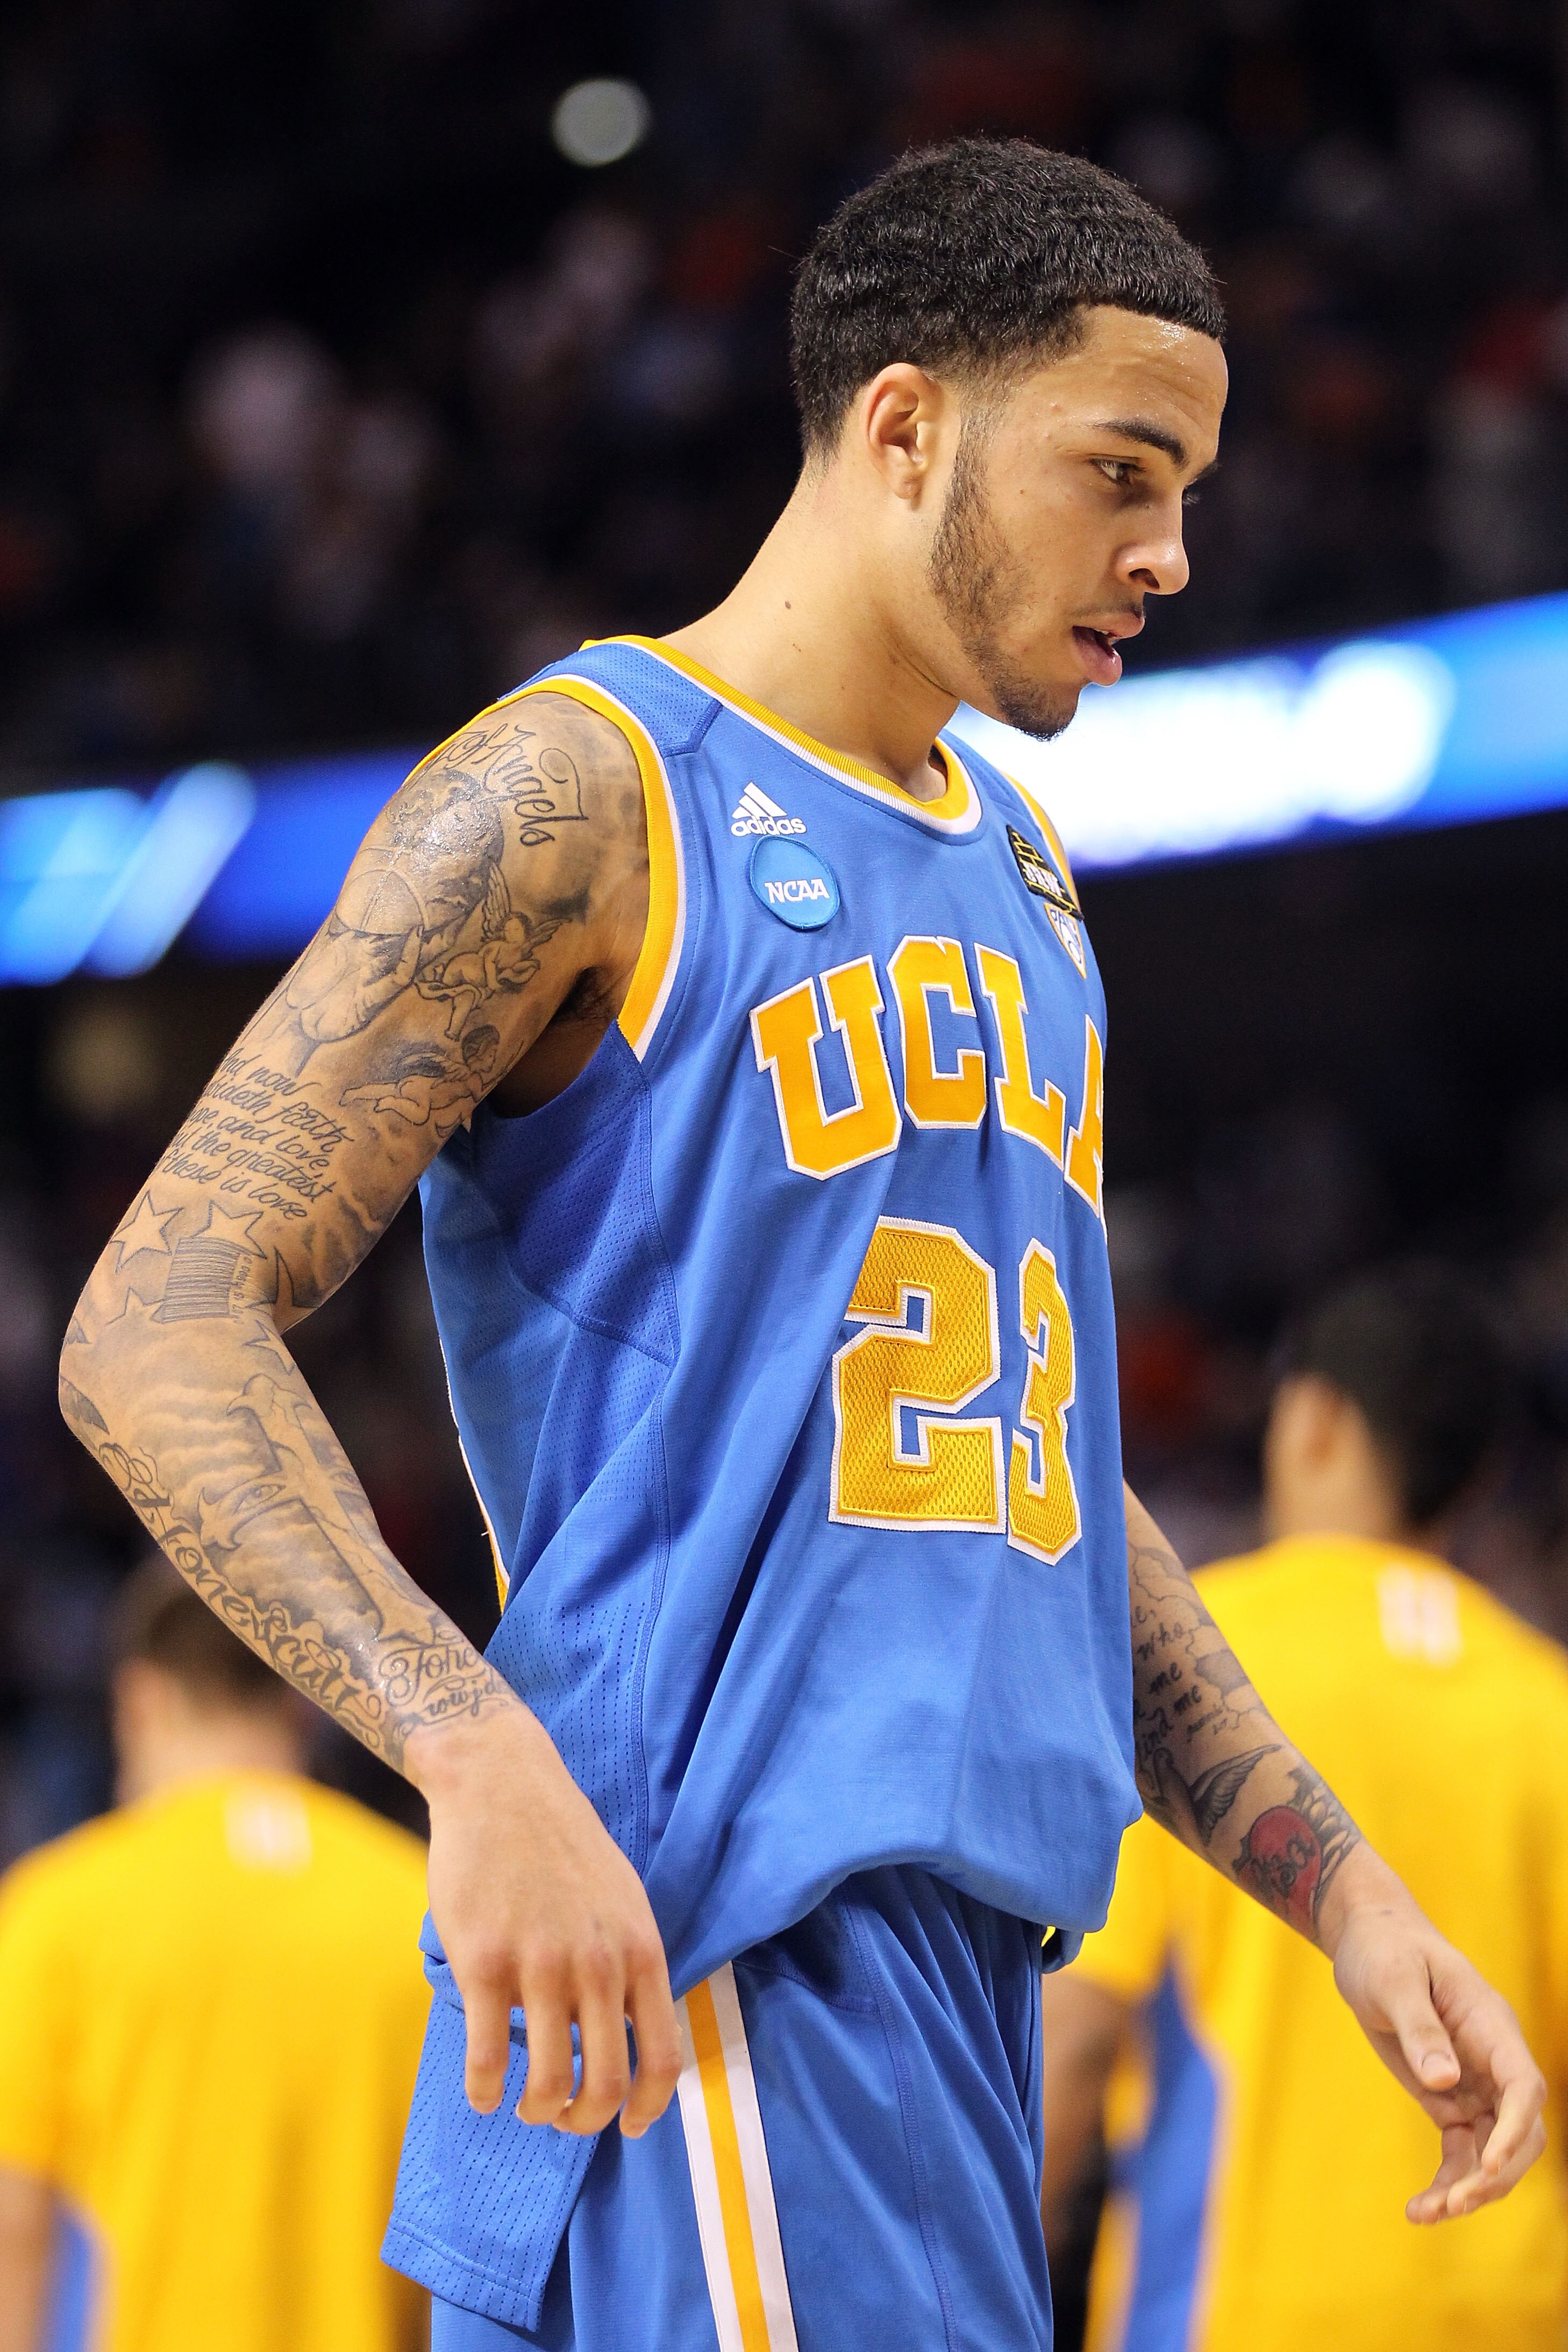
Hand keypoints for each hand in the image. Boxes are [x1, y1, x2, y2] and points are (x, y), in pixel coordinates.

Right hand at [407, 1702, 681, 2137]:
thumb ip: (630, 1961)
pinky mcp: (486, 1963)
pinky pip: (489, 2057)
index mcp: (639, 1949)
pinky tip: (483, 2092)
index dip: (648, 2108)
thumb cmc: (560, 1843)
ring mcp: (541, 1965)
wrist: (501, 1783)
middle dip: (585, 2121)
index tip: (629, 2126)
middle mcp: (599, 1964)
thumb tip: (632, 2031)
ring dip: (537, 2110)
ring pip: (549, 2082)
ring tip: (525, 2104)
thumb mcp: (622, 1898)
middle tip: (563, 2118)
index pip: (662, 2056)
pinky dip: (485, 2091)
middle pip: (607, 2083)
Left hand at [1321, 1847, 1546, 2221]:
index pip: (1524, 2087)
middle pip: (1520, 2133)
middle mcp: (1493, 2061)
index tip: (1489, 2165)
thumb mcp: (1394, 1979)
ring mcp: (1475, 2084)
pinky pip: (1460, 2151)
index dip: (1515, 2131)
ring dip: (1467, 2189)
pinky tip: (1420, 2208)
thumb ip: (1420, 2028)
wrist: (1369, 1942)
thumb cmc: (1384, 1949)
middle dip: (1494, 2175)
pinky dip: (1447, 2181)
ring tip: (1424, 2214)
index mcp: (1491, 2026)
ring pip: (1490, 2152)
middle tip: (1452, 2204)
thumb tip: (1445, 2083)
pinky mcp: (1449, 2100)